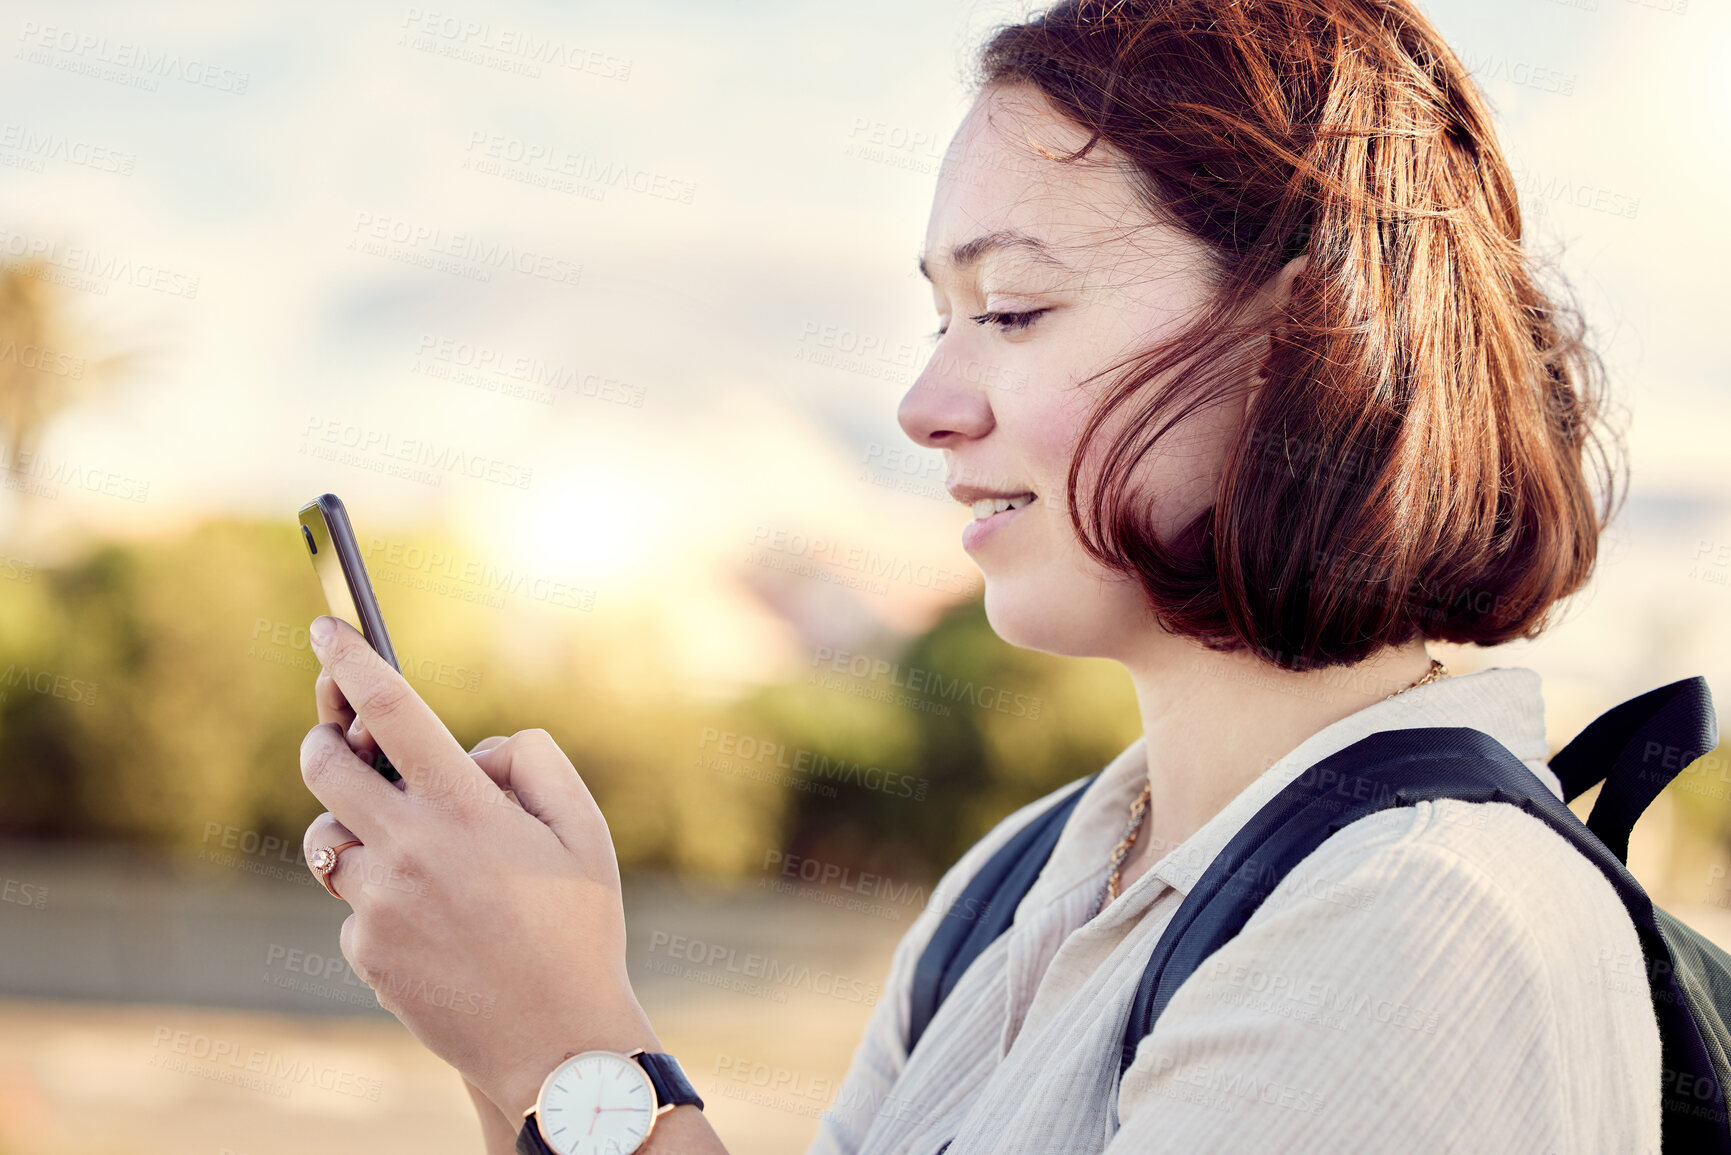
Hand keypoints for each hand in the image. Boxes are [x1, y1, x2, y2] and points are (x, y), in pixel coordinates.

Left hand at [299, 615, 660, 1118]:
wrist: (554, 1042)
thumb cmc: (580, 930)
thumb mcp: (585, 832)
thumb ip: (534, 763)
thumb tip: (475, 750)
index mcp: (466, 809)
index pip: (390, 709)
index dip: (349, 659)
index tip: (325, 627)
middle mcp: (409, 849)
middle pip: (324, 765)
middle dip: (325, 739)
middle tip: (345, 742)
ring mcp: (379, 903)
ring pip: (328, 839)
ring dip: (355, 828)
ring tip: (415, 856)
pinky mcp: (365, 951)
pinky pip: (354, 904)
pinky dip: (383, 900)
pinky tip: (435, 927)